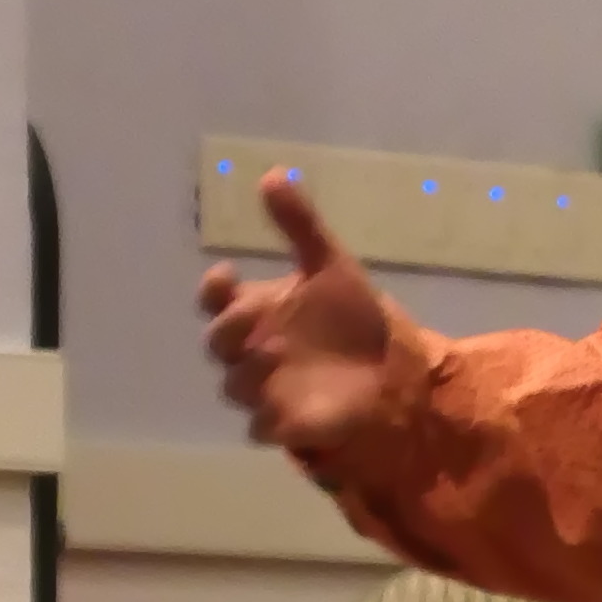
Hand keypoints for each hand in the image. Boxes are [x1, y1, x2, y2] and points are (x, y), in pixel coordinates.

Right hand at [197, 174, 400, 475]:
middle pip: (218, 343)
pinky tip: (286, 411)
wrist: (389, 366)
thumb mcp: (329, 264)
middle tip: (257, 320)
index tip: (227, 274)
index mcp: (255, 309)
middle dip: (230, 331)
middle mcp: (251, 349)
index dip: (212, 289)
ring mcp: (263, 389)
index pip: (214, 299)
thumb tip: (271, 174)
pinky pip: (259, 428)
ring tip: (281, 358)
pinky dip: (267, 422)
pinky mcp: (283, 423)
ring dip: (250, 374)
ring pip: (234, 386)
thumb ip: (298, 223)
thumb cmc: (351, 314)